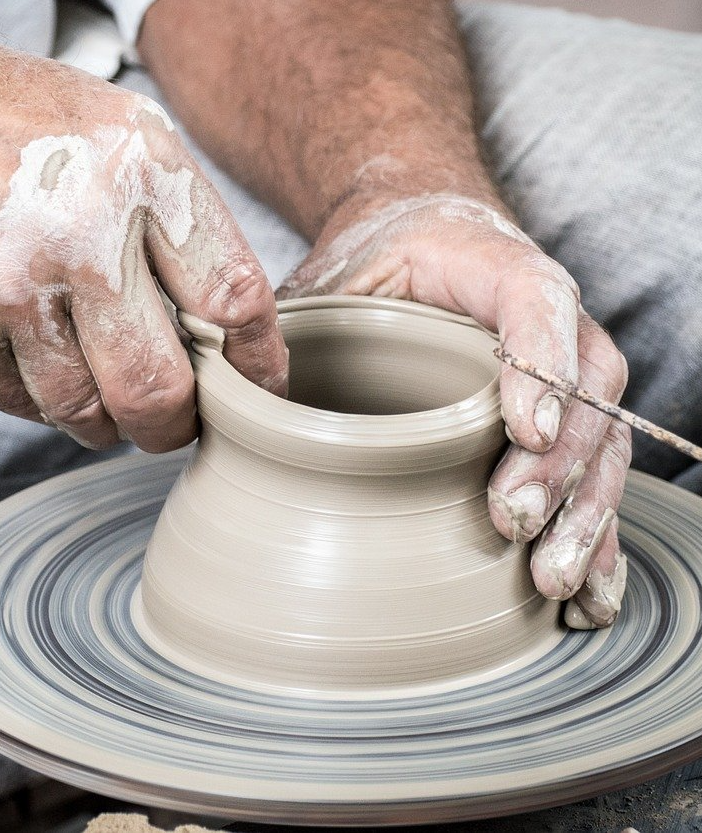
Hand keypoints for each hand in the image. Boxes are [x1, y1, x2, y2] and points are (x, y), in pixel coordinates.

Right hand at [0, 29, 286, 451]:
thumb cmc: (14, 119)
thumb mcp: (120, 133)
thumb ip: (181, 223)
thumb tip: (232, 330)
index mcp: (140, 169)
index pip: (235, 298)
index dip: (260, 365)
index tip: (261, 391)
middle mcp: (78, 230)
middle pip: (162, 387)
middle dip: (176, 424)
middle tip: (175, 421)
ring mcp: (6, 286)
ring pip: (88, 413)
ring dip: (105, 417)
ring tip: (97, 376)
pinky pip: (23, 404)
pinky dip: (41, 395)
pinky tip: (35, 348)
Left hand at [278, 193, 630, 628]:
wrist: (417, 239)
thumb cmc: (372, 263)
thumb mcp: (327, 278)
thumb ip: (290, 324)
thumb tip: (230, 401)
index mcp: (489, 265)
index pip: (535, 299)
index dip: (540, 361)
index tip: (520, 430)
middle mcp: (545, 318)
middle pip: (586, 387)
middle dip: (558, 465)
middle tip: (513, 523)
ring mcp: (562, 370)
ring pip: (603, 439)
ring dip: (585, 514)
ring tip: (552, 580)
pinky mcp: (559, 419)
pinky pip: (596, 474)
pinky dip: (598, 535)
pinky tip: (589, 594)